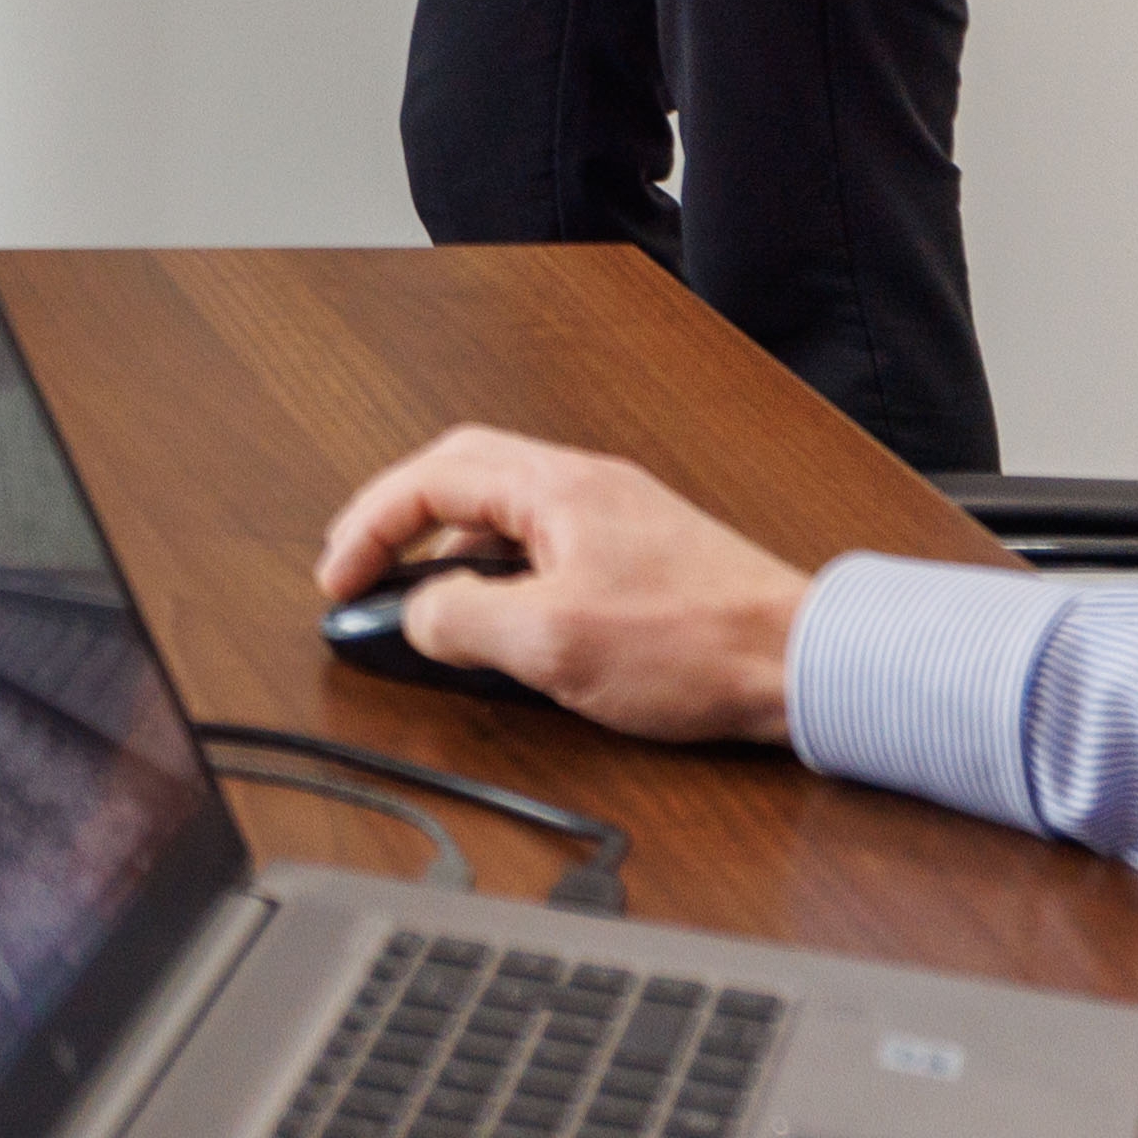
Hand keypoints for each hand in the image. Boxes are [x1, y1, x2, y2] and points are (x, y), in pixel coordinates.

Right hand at [305, 427, 809, 748]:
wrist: (800, 662)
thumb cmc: (697, 645)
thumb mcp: (552, 642)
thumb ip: (464, 621)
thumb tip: (418, 615)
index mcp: (556, 488)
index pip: (430, 479)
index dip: (369, 527)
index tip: (337, 579)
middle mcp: (583, 487)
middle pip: (459, 476)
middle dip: (396, 521)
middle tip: (356, 570)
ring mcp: (612, 517)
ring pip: (499, 511)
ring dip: (445, 550)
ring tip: (415, 604)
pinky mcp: (636, 555)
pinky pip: (538, 544)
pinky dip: (493, 571)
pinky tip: (494, 619)